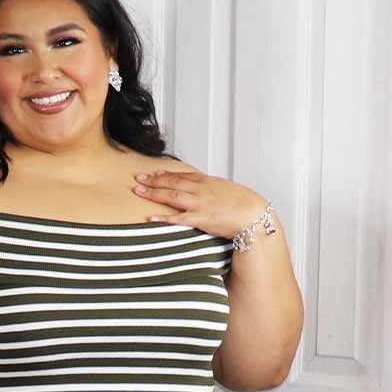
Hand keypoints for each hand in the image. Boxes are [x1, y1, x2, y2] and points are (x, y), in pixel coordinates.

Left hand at [131, 167, 266, 239]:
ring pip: (171, 195)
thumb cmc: (242, 203)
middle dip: (153, 180)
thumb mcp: (224, 189)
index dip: (164, 173)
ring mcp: (199, 203)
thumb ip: (210, 188)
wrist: (252, 214)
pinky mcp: (200, 218)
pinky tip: (151, 216)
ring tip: (138, 191)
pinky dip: (163, 217)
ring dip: (153, 192)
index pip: (181, 175)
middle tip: (138, 178)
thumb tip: (201, 188)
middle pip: (172, 182)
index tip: (152, 173)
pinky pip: (178, 218)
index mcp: (206, 181)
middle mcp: (200, 189)